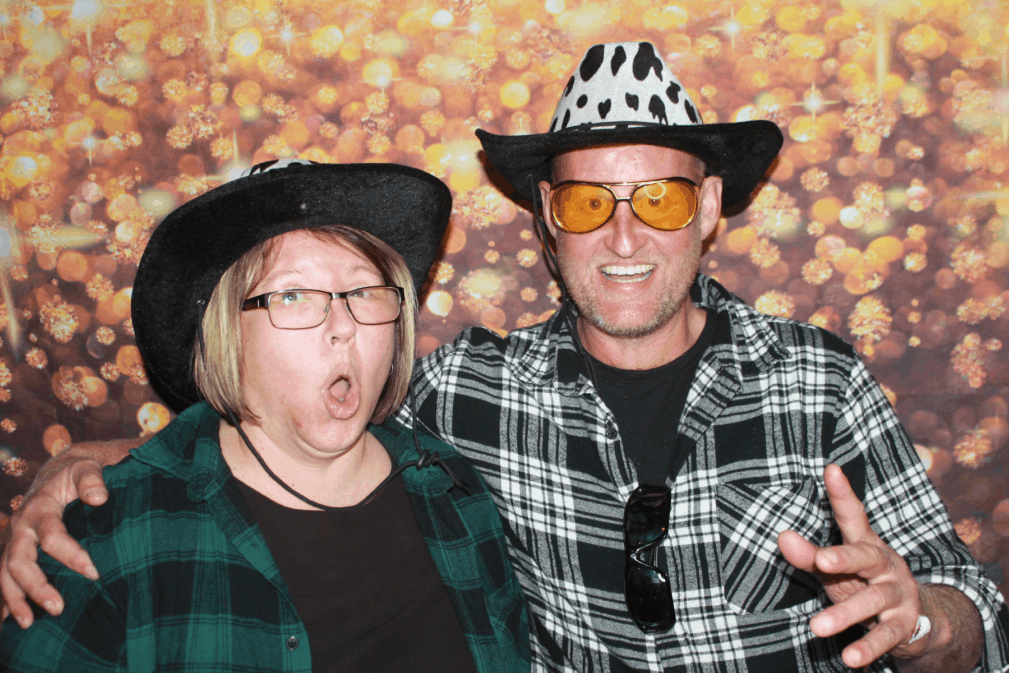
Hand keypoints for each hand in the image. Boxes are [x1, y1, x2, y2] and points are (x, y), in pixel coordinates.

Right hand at [0, 453, 106, 628]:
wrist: (60, 469)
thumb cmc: (79, 471)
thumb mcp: (87, 468)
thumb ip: (92, 480)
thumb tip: (99, 499)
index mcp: (40, 507)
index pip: (52, 536)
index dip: (71, 556)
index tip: (93, 572)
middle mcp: (22, 525)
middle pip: (20, 560)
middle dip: (36, 586)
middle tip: (58, 607)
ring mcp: (16, 539)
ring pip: (5, 572)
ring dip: (14, 599)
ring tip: (28, 623)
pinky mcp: (16, 549)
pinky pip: (4, 575)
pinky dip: (7, 598)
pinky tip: (12, 620)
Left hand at [778, 464, 928, 667]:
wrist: (916, 619)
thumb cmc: (863, 584)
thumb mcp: (836, 570)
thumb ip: (809, 556)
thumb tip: (781, 536)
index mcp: (866, 544)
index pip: (853, 516)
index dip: (842, 494)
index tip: (830, 469)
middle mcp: (885, 564)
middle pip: (866, 556)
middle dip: (844, 558)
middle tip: (822, 561)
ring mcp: (898, 594)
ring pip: (873, 600)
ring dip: (845, 615)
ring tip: (816, 628)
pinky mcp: (905, 624)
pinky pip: (886, 636)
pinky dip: (867, 647)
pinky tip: (850, 658)